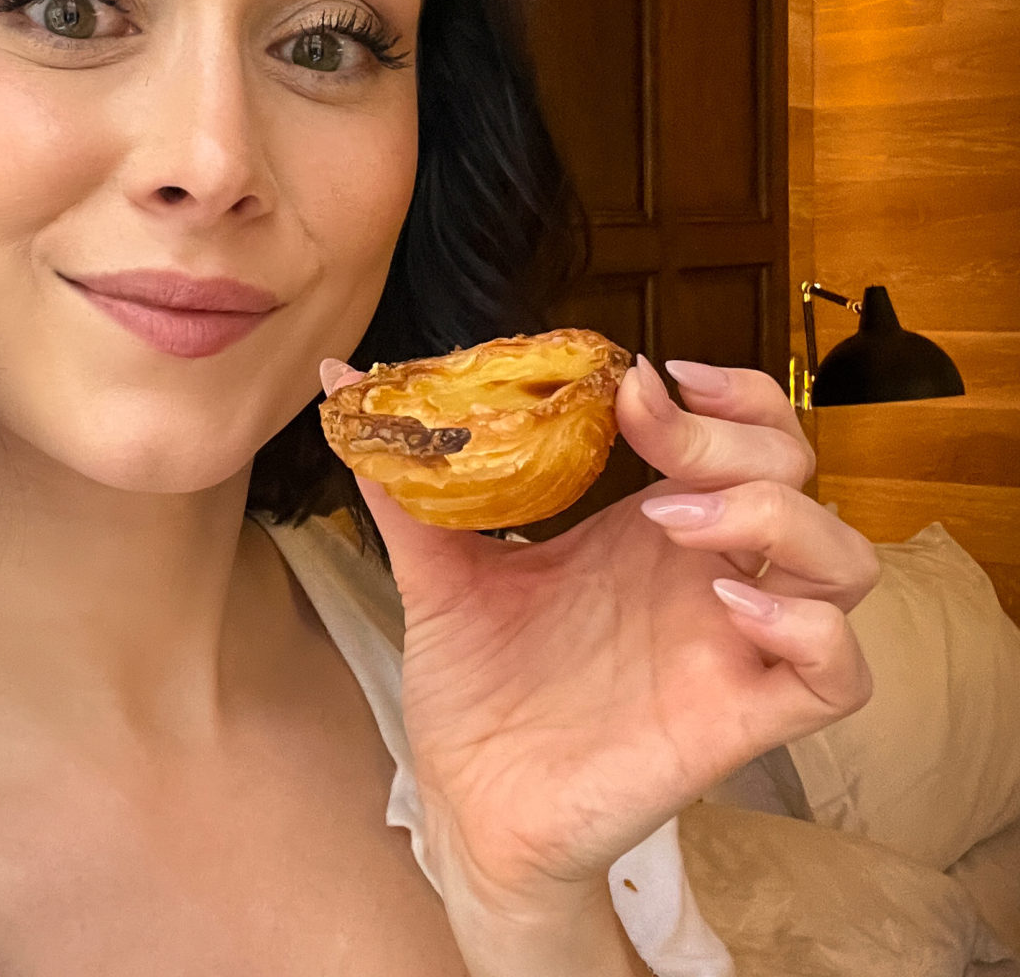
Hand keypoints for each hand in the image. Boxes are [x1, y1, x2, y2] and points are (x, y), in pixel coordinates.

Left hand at [317, 352, 879, 926]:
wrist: (468, 803)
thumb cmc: (473, 686)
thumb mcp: (435, 567)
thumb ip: (401, 480)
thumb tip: (341, 383)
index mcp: (642, 528)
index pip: (731, 429)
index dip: (707, 390)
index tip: (630, 378)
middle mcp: (700, 574)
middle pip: (791, 467)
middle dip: (736, 430)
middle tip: (653, 431)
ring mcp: (730, 644)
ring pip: (841, 558)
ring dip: (775, 515)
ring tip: (671, 520)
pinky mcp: (740, 717)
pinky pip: (837, 670)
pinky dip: (808, 626)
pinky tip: (726, 608)